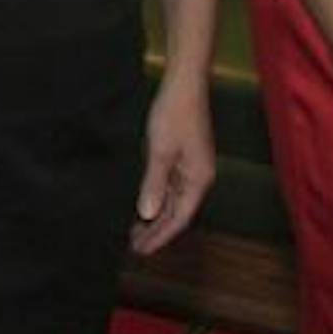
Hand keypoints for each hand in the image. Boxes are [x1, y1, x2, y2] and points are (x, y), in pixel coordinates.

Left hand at [130, 77, 215, 254]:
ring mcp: (192, 166)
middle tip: (133, 245)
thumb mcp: (160, 152)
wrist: (184, 83)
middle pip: (178, 212)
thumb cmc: (174, 114)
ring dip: (156, 215)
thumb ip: (153, 185)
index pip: (179, 218)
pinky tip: (144, 203)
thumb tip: (147, 214)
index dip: (160, 236)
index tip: (141, 250)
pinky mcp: (184, 156)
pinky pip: (171, 186)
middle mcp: (199, 176)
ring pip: (173, 200)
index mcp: (198, 180)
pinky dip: (158, 197)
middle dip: (157, 229)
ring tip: (135, 229)